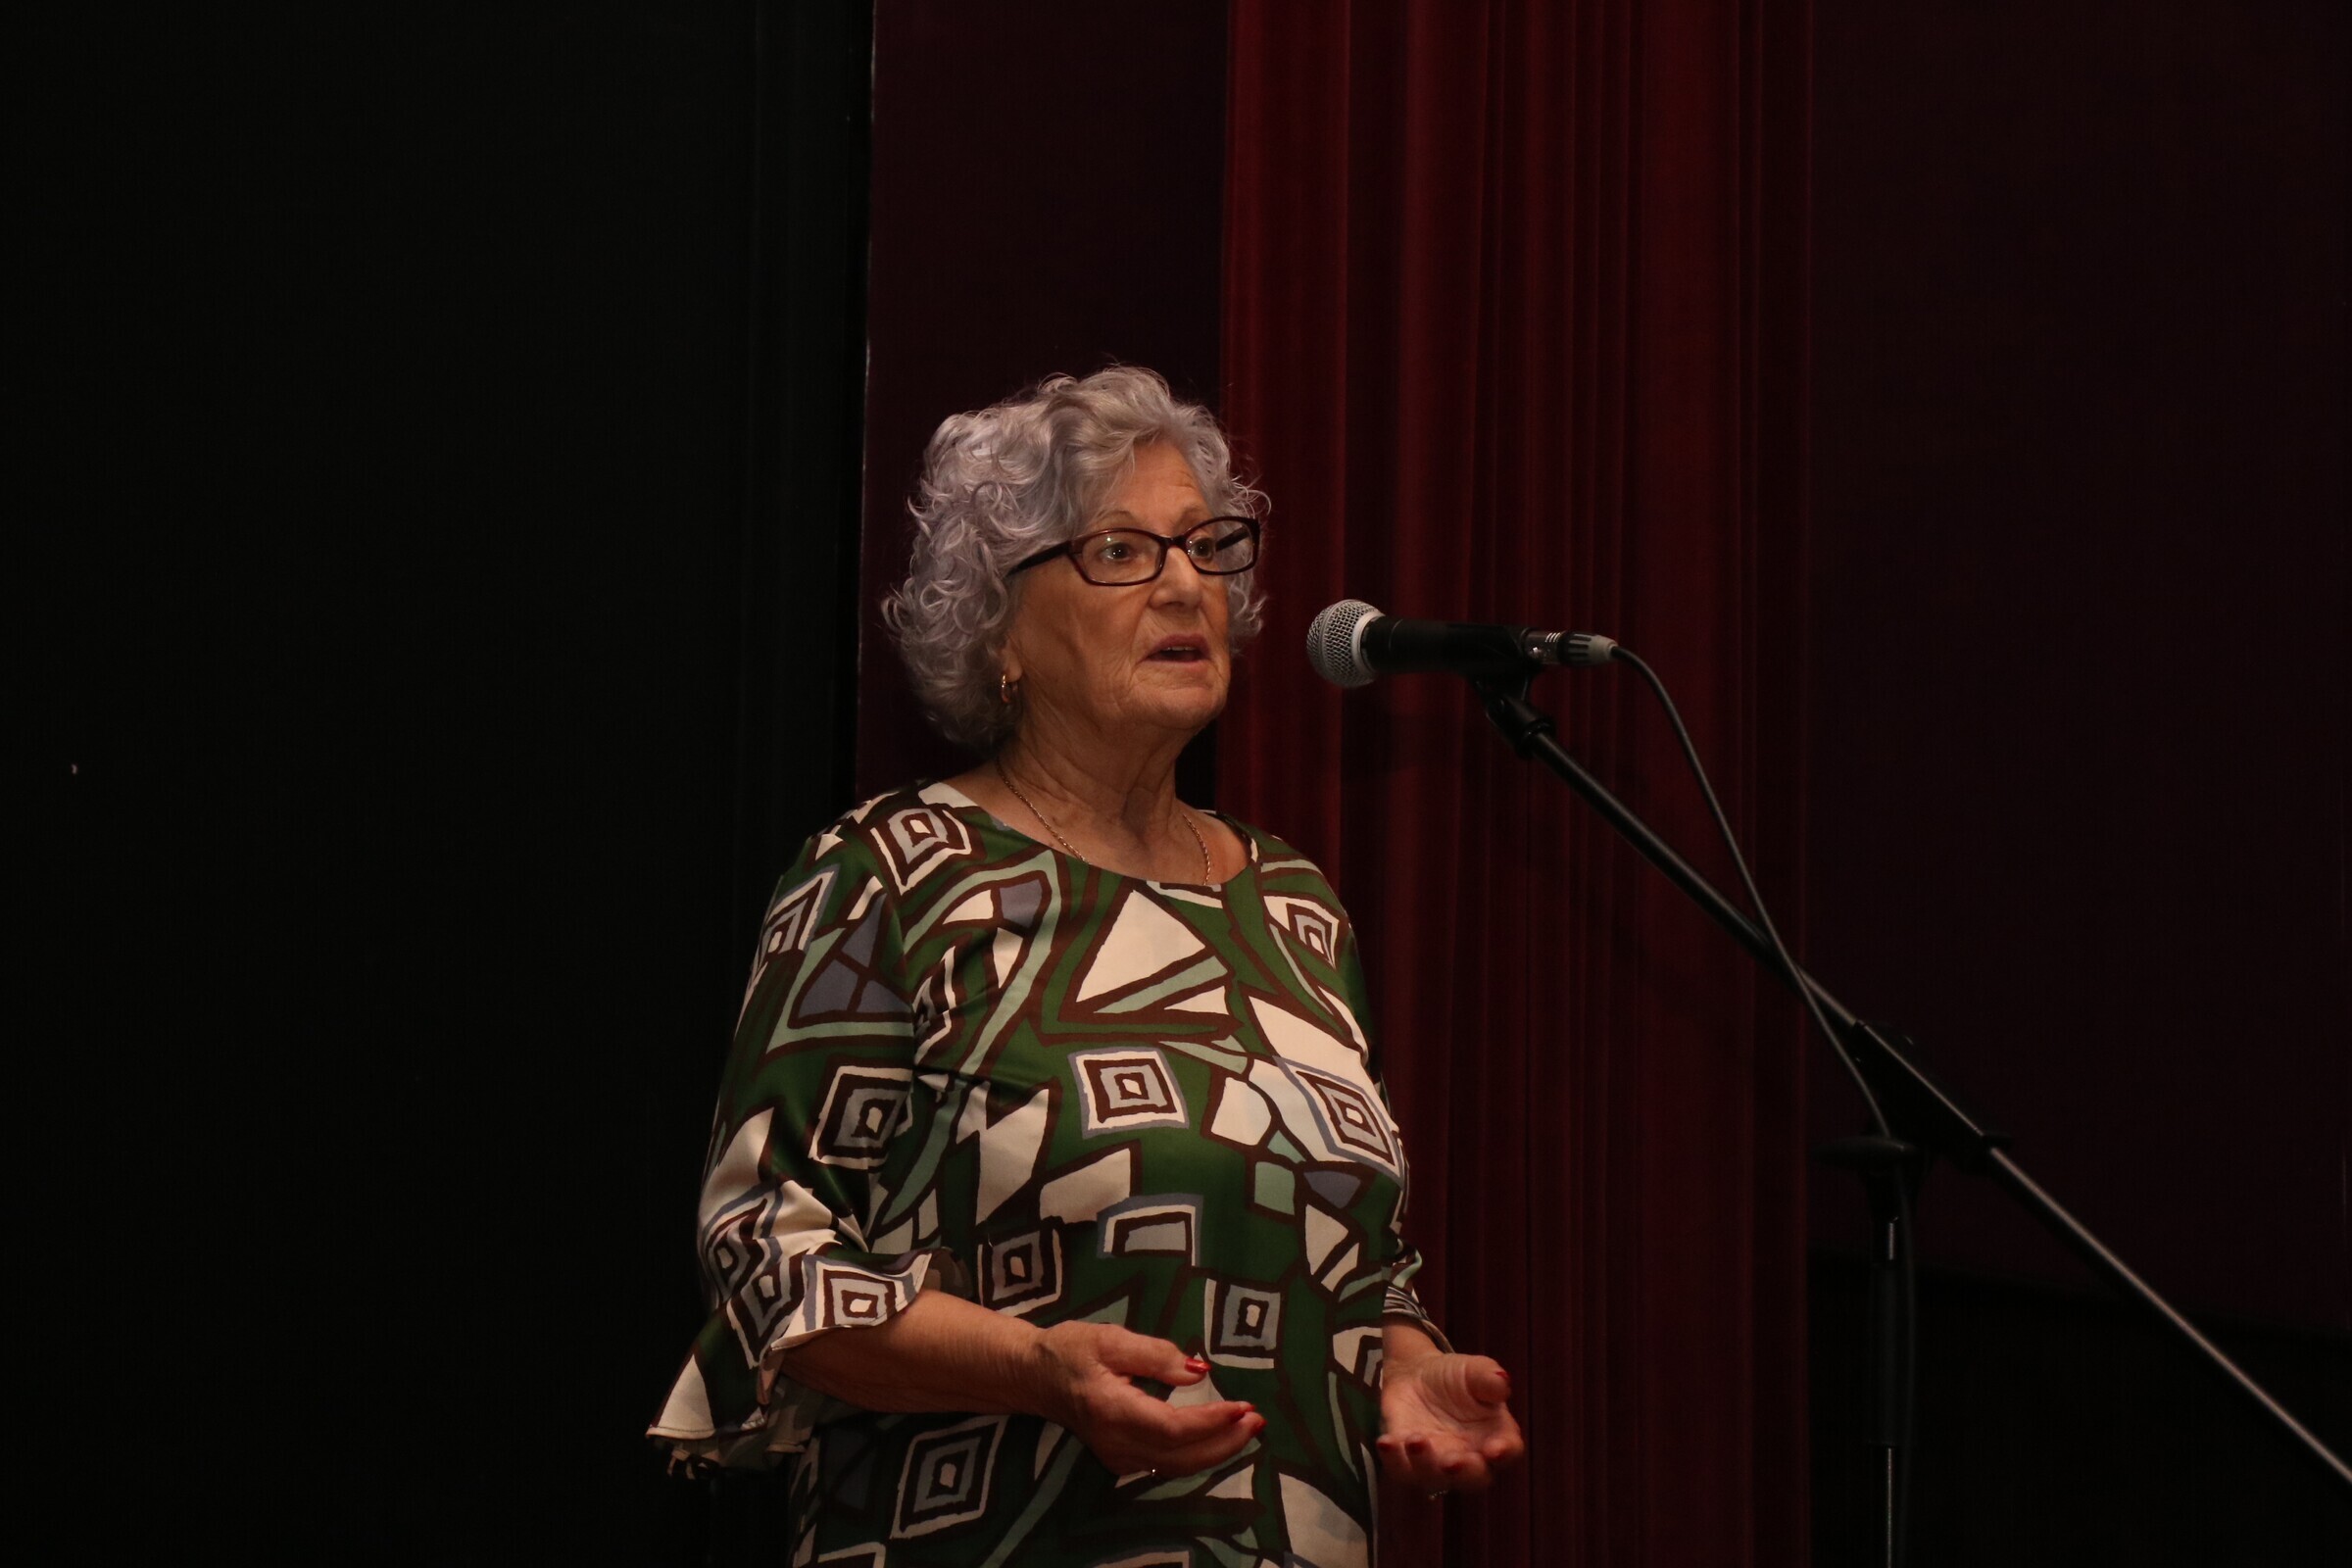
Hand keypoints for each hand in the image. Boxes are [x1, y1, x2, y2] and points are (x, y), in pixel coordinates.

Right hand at [1031, 1322, 1262, 1476]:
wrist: (1034, 1377)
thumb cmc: (1071, 1350)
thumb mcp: (1110, 1338)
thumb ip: (1155, 1354)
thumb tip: (1198, 1371)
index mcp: (1112, 1410)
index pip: (1172, 1428)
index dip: (1210, 1422)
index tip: (1243, 1406)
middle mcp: (1116, 1443)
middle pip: (1181, 1457)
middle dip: (1225, 1442)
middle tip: (1258, 1419)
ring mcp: (1118, 1457)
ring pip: (1177, 1466)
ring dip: (1217, 1451)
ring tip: (1248, 1427)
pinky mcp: (1122, 1459)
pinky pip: (1168, 1463)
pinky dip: (1198, 1453)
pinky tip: (1219, 1435)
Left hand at [1377, 1347, 1525, 1494]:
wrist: (1417, 1373)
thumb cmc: (1456, 1376)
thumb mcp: (1475, 1370)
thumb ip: (1489, 1377)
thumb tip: (1503, 1383)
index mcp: (1496, 1436)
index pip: (1509, 1452)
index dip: (1504, 1454)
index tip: (1494, 1449)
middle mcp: (1470, 1457)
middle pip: (1474, 1479)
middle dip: (1464, 1473)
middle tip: (1452, 1461)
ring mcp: (1436, 1463)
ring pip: (1433, 1479)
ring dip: (1424, 1465)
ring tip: (1415, 1440)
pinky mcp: (1406, 1460)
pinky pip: (1400, 1470)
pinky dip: (1393, 1461)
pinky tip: (1387, 1442)